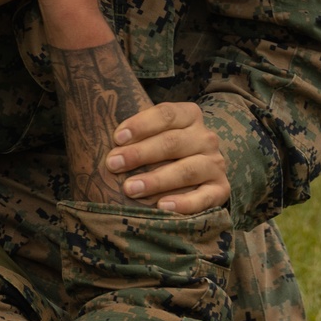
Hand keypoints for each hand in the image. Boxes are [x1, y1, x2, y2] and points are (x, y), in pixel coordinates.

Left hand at [105, 101, 229, 214]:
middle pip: (172, 142)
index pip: (166, 114)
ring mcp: (215, 164)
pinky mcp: (220, 190)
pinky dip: (184, 203)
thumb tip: (99, 139)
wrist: (199, 175)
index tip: (117, 138)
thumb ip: (135, 135)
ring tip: (130, 189)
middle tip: (113, 164)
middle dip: (140, 154)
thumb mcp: (153, 136)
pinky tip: (162, 206)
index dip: (141, 124)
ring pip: (187, 170)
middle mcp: (205, 138)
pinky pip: (204, 197)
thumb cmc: (162, 152)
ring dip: (157, 179)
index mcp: (189, 116)